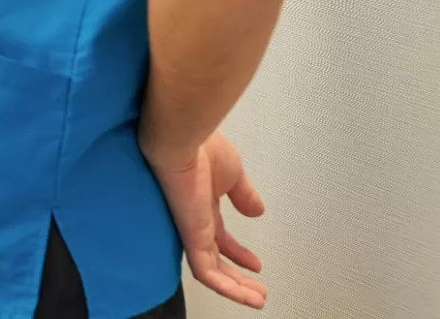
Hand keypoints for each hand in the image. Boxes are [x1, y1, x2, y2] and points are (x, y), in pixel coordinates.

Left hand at [146, 131, 267, 307]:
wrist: (181, 139)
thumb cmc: (201, 148)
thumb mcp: (233, 174)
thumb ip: (243, 195)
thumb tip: (257, 211)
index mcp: (204, 205)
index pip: (220, 237)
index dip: (238, 253)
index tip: (256, 264)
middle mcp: (196, 219)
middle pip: (216, 257)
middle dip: (237, 276)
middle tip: (258, 290)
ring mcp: (192, 230)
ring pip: (211, 270)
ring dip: (235, 288)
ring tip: (257, 299)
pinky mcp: (191, 237)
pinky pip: (206, 272)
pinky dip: (227, 288)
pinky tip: (245, 297)